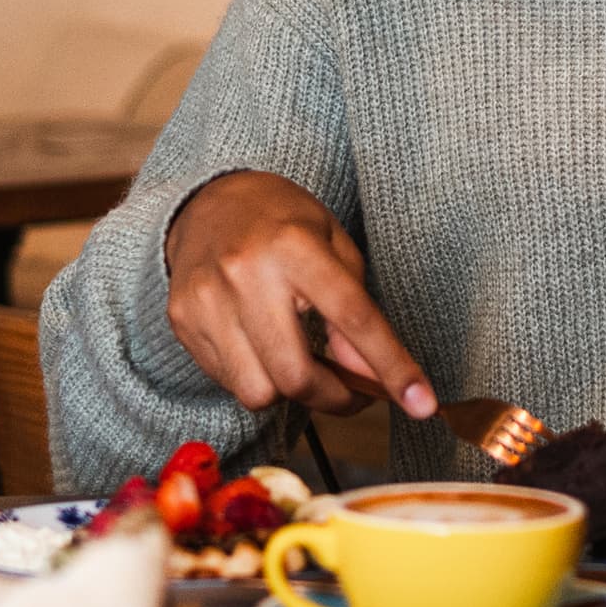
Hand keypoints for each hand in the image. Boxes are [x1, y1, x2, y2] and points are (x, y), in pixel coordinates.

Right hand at [161, 171, 437, 420]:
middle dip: (333, 398)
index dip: (391, 367)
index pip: (353, 319)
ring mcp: (207, 300)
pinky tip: (262, 348)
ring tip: (298, 360)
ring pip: (258, 392)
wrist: (209, 203)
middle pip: (296, 375)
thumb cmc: (283, 224)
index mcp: (294, 246)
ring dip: (289, 392)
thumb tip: (369, 375)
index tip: (421, 404)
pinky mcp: (183, 321)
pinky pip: (229, 382)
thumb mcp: (335, 248)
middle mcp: (245, 274)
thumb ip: (356, 312)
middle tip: (351, 391)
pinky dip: (255, 378)